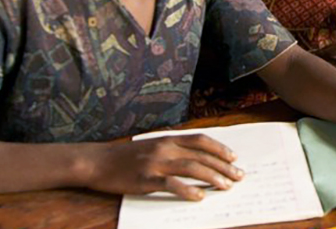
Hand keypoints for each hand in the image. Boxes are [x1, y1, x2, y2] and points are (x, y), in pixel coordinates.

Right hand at [81, 133, 244, 200]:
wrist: (97, 161)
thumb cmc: (125, 156)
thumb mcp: (152, 145)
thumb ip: (172, 149)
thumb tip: (197, 159)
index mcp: (167, 139)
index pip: (201, 140)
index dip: (220, 149)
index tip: (234, 158)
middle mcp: (164, 148)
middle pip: (201, 156)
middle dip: (223, 166)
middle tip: (238, 177)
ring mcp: (155, 163)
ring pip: (191, 168)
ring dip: (212, 177)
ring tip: (225, 186)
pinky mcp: (145, 179)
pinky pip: (171, 185)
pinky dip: (187, 190)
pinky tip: (199, 197)